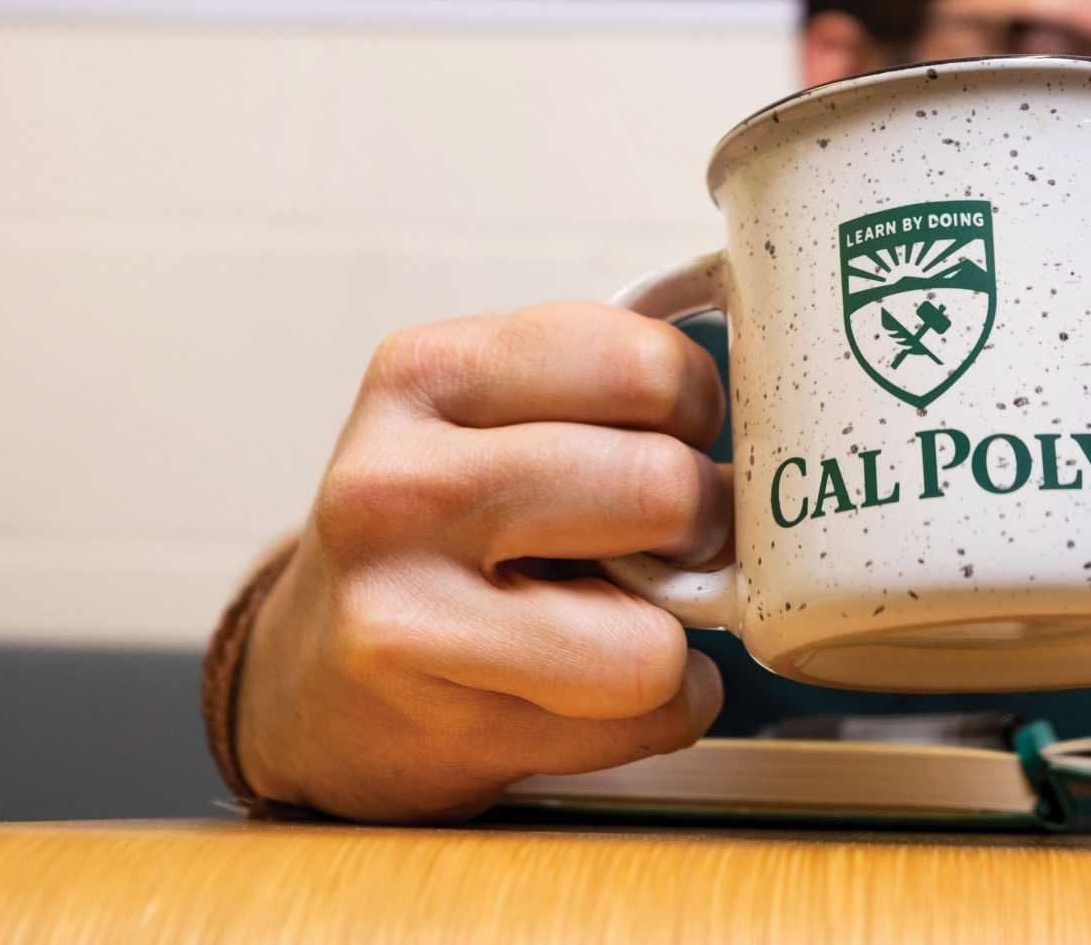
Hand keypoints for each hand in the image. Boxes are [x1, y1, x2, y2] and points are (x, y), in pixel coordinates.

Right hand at [232, 303, 731, 821]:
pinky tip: (587, 688)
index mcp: (428, 373)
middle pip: (663, 489)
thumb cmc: (440, 532)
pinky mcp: (439, 726)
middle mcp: (400, 483)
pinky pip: (642, 716)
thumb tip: (777, 427)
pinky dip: (657, 711)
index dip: (694, 409)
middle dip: (699, 525)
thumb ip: (602, 393)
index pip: (646, 363)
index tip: (668, 437)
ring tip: (615, 616)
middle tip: (661, 540)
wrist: (314, 679)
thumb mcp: (487, 417)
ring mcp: (406, 610)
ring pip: (654, 635)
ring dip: (673, 637)